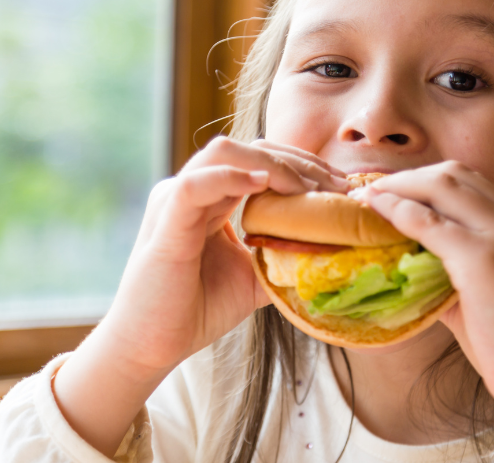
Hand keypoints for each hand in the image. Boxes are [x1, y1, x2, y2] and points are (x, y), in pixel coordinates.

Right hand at [103, 137, 350, 374]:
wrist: (152, 346)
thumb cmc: (198, 308)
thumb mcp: (255, 277)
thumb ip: (284, 256)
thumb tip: (333, 251)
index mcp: (212, 196)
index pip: (260, 159)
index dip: (303, 164)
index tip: (341, 185)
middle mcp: (192, 189)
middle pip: (249, 148)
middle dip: (297, 161)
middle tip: (336, 185)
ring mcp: (175, 201)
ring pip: (224, 153)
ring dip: (272, 164)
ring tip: (306, 188)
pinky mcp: (165, 223)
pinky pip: (195, 185)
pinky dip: (231, 177)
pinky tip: (263, 183)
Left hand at [350, 161, 493, 435]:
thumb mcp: (490, 296)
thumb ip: (456, 274)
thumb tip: (414, 268)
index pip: (472, 184)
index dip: (429, 181)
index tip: (398, 191)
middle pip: (455, 175)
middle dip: (410, 177)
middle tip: (376, 190)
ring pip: (441, 186)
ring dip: (400, 187)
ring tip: (369, 197)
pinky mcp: (483, 259)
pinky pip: (429, 223)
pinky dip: (399, 211)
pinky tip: (377, 213)